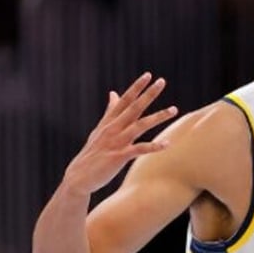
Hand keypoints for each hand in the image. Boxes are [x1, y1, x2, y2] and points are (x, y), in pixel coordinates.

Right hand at [63, 72, 177, 194]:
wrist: (78, 177)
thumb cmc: (93, 153)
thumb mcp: (100, 129)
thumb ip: (110, 111)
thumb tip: (113, 92)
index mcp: (109, 122)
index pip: (124, 100)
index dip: (136, 88)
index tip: (148, 75)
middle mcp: (113, 129)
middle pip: (133, 107)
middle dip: (148, 94)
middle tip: (162, 81)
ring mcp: (116, 142)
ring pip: (140, 125)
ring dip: (158, 117)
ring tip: (174, 109)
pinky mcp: (119, 157)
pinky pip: (139, 150)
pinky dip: (154, 146)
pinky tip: (168, 144)